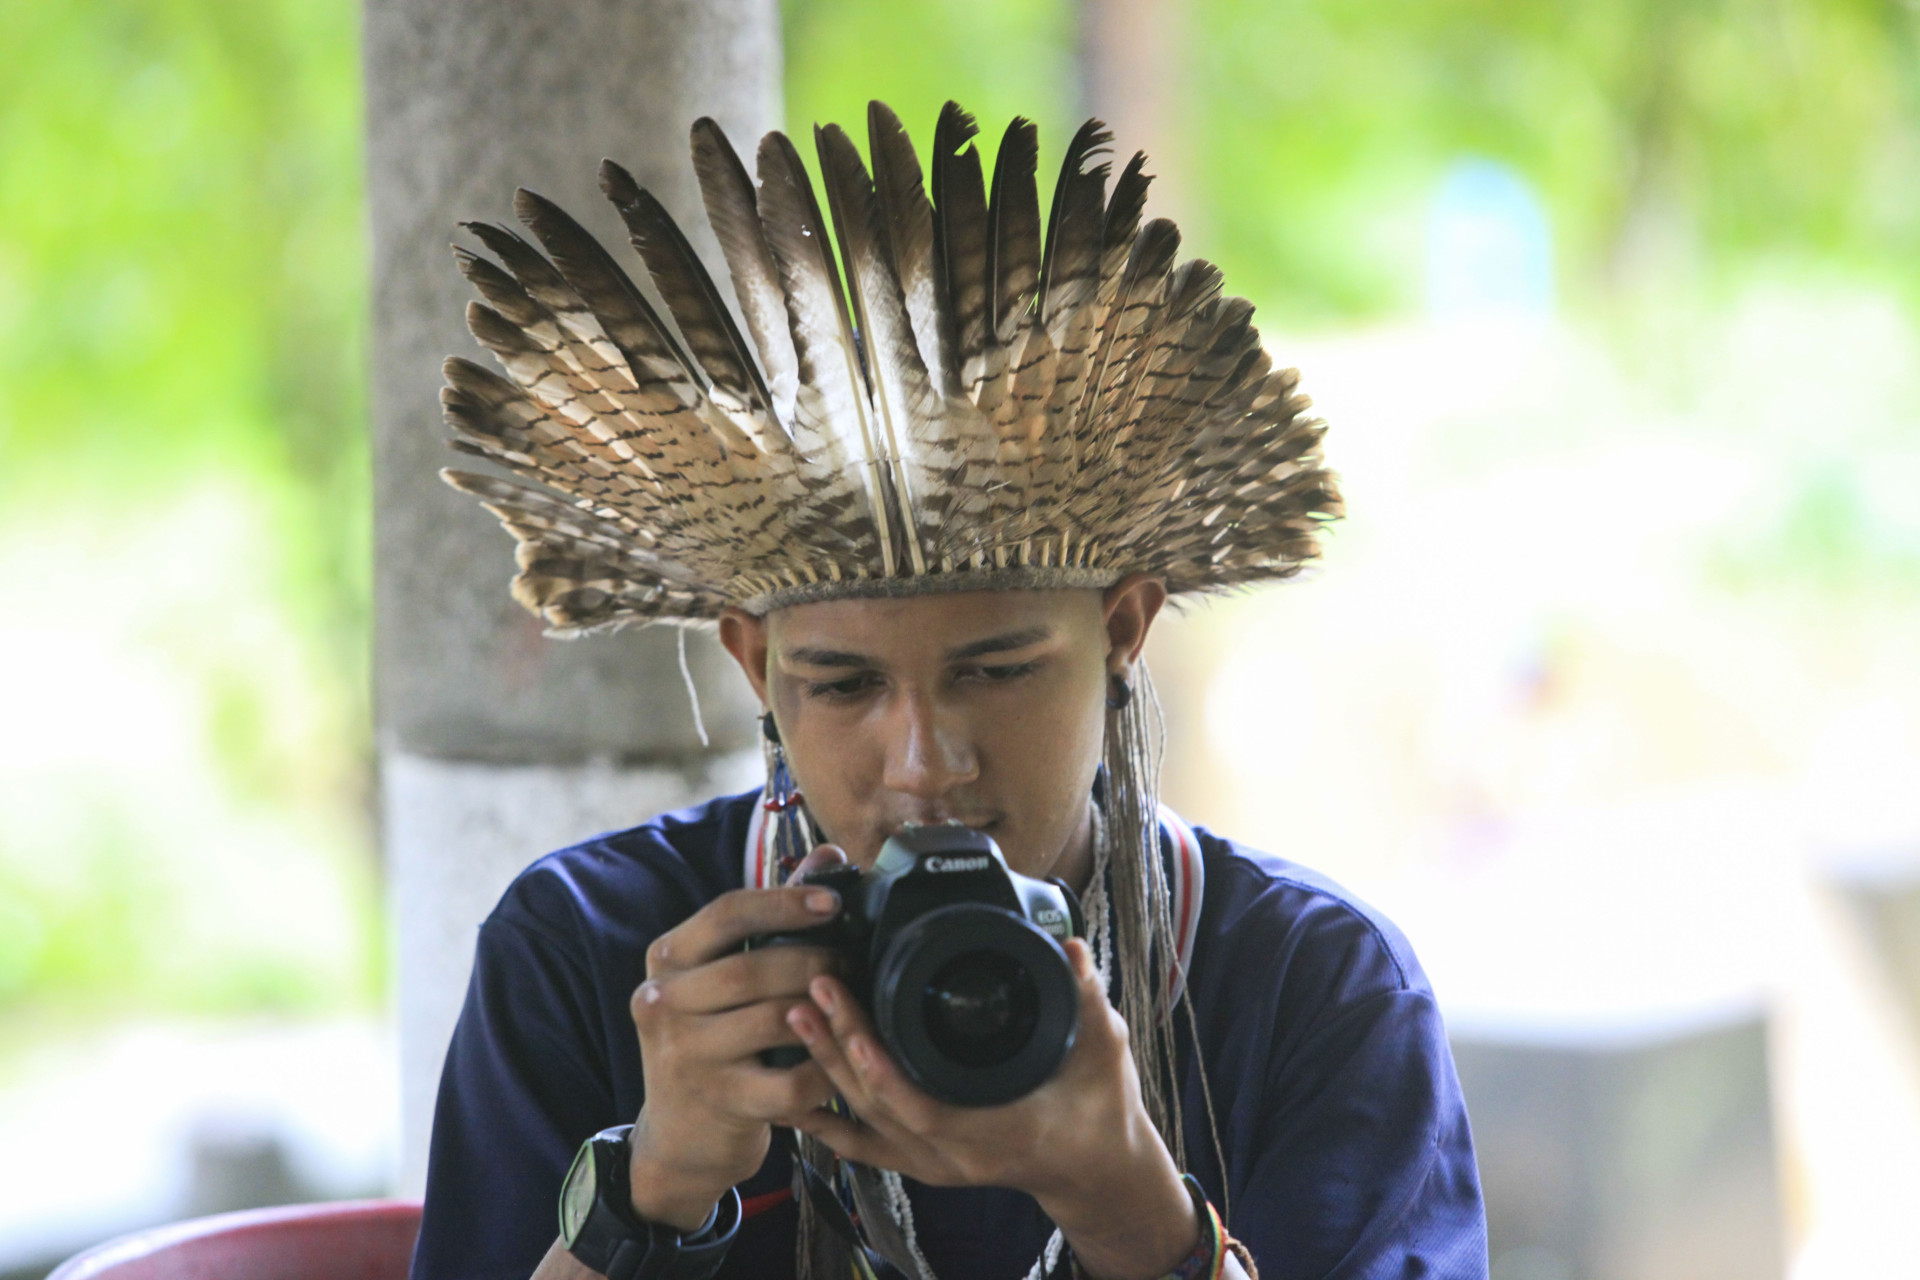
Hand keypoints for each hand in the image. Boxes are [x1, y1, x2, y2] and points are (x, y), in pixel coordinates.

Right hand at [624, 845, 849, 1230]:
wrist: (680, 1135)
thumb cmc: (712, 1040)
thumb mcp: (719, 977)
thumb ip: (772, 918)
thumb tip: (828, 857)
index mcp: (666, 959)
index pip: (726, 913)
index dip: (784, 903)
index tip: (832, 902)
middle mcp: (663, 1003)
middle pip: (753, 969)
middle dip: (815, 962)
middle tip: (854, 965)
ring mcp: (686, 1056)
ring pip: (776, 1022)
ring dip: (825, 1013)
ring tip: (851, 1008)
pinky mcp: (718, 1103)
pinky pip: (789, 1081)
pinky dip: (822, 1071)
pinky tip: (835, 1064)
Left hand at [783, 937, 1200, 1279]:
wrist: (1094, 1164)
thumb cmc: (1100, 1109)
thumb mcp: (1105, 1051)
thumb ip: (1087, 1000)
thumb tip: (1074, 949)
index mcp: (994, 1135)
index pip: (924, 1110)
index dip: (883, 1071)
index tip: (853, 1022)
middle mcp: (953, 1158)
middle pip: (879, 1109)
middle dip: (840, 1048)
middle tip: (816, 988)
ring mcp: (933, 1163)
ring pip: (863, 1122)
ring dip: (826, 1068)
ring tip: (797, 1012)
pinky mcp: (921, 1158)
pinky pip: (863, 1143)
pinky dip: (825, 1120)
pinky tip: (791, 1096)